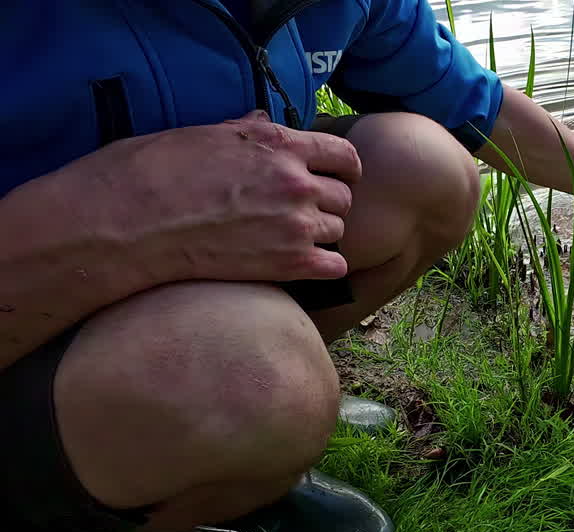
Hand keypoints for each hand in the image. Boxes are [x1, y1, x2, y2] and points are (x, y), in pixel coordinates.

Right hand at [54, 110, 360, 282]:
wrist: (127, 223)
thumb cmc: (151, 172)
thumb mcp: (202, 134)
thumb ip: (246, 131)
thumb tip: (266, 120)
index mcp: (279, 144)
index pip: (344, 156)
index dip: (344, 169)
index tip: (337, 178)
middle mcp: (296, 181)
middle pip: (343, 197)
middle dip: (326, 204)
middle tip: (300, 213)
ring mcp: (295, 223)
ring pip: (338, 231)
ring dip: (320, 235)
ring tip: (288, 238)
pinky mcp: (289, 263)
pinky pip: (334, 266)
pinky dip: (322, 266)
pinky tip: (299, 265)